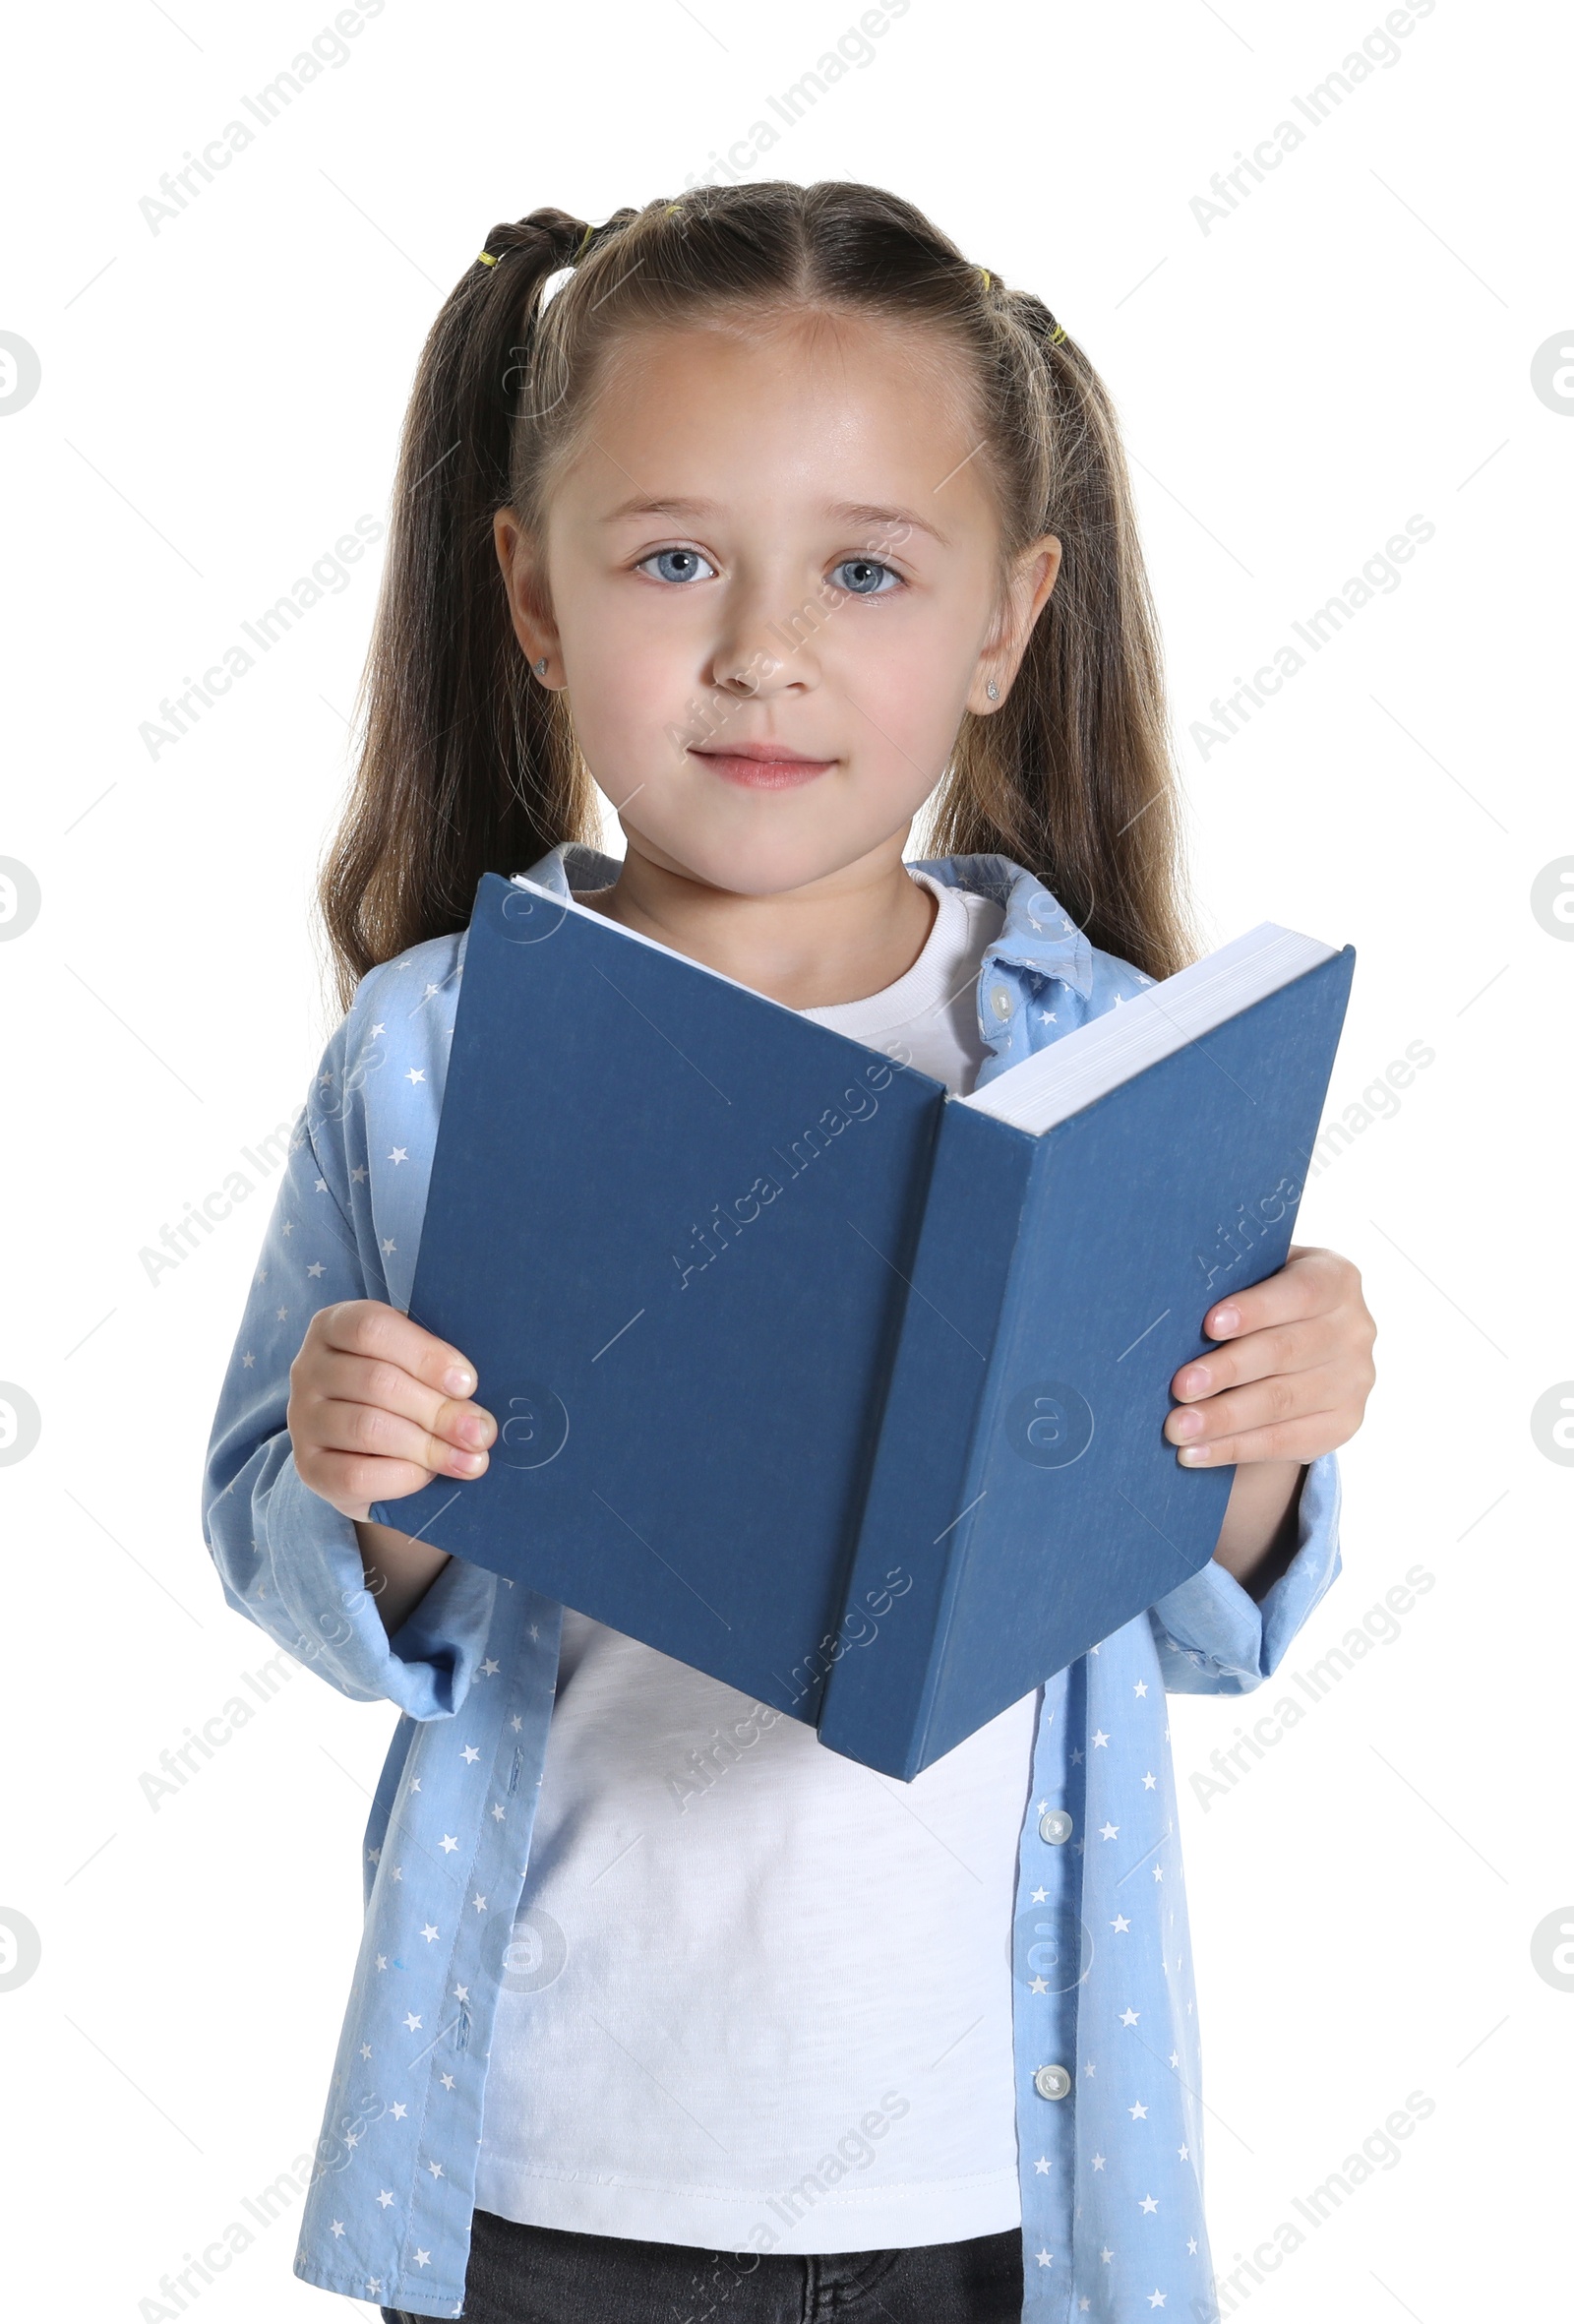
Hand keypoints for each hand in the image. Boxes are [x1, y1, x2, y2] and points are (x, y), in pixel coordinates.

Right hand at [287, 1299, 496, 1520]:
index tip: (468, 1383)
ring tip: (469, 1459)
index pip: (372, 1328)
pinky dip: (401, 1477)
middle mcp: (308, 1369)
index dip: (426, 1355)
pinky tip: (427, 1476)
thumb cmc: (402, 1392)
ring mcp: (301, 1420)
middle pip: (376, 1381)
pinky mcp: (307, 1468)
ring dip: (427, 1447)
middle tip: (480, 1432)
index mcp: (333, 1326)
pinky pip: (355, 1475)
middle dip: (438, 1410)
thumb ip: (442, 1375)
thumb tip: (476, 1420)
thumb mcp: (417, 1366)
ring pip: (367, 1428)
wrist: (369, 1451)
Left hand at [1163, 1244, 1376, 1467]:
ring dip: (1223, 1418)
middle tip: (1179, 1387)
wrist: (1302, 1351)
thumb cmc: (1263, 1305)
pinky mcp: (1344, 1423)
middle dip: (1226, 1371)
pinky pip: (1285, 1441)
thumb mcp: (1259, 1279)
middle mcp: (1355, 1328)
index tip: (1209, 1325)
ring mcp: (1355, 1380)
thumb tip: (1172, 1308)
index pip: (1300, 1292)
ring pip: (1281, 1402)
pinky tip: (1195, 1454)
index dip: (1255, 1309)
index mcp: (1335, 1278)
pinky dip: (1234, 1449)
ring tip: (1178, 1427)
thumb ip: (1232, 1285)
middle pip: (1284, 1351)